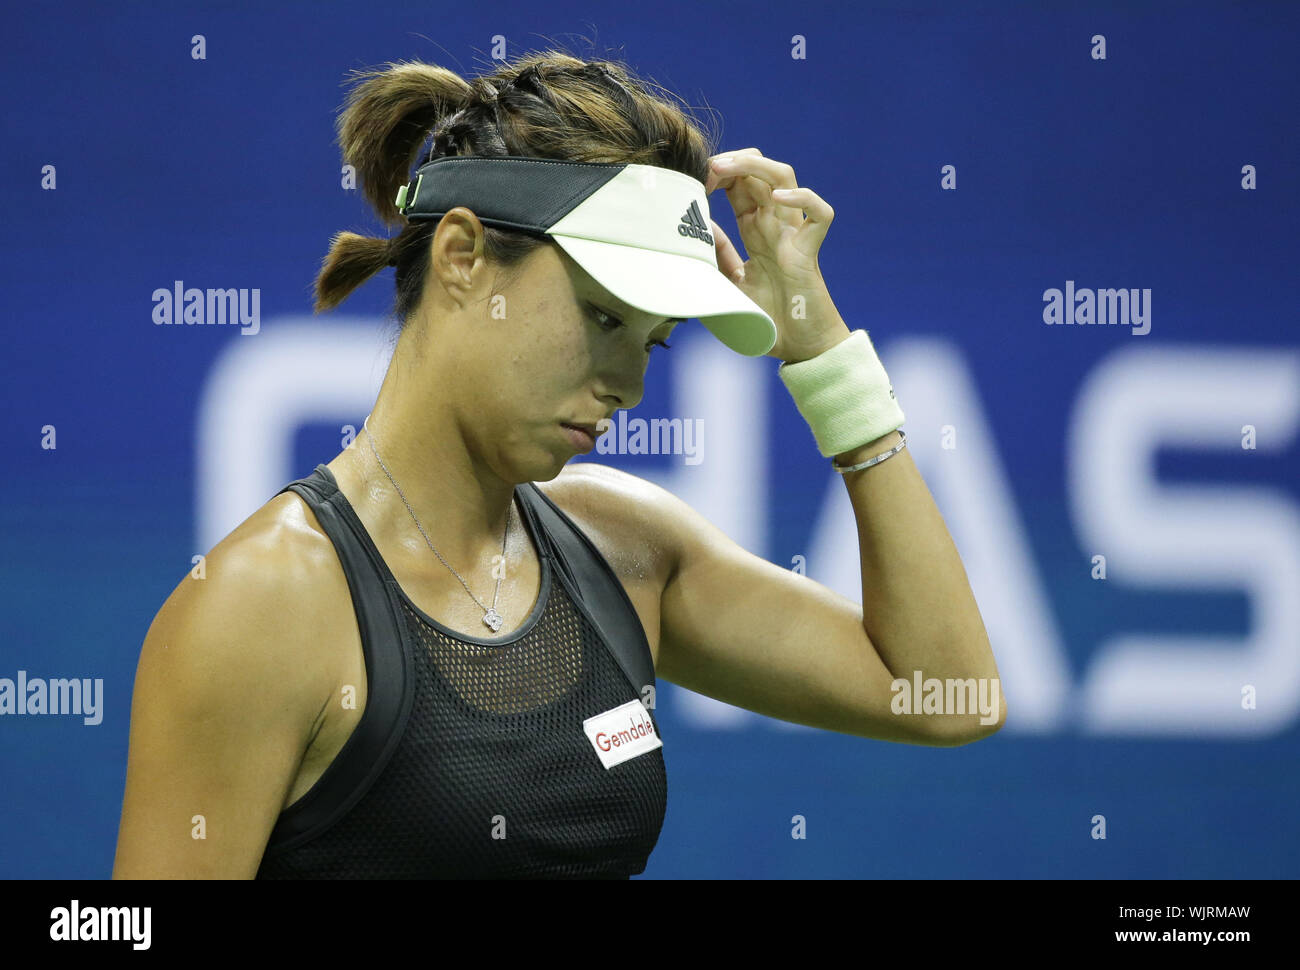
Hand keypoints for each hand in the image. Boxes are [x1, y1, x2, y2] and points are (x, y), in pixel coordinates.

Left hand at [704, 148, 849, 361]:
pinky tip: (778, 199)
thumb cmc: (765, 320)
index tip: (694, 180)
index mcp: (754, 230)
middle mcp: (774, 224)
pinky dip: (804, 198)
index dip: (718, 173)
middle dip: (733, 160)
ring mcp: (793, 234)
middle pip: (759, 170)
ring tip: (729, 168)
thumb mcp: (727, 283)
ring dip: (757, 165)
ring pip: (786, 178)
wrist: (795, 349)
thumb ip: (715, 255)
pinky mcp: (810, 251)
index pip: (738, 183)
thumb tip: (697, 227)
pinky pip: (820, 214)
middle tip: (708, 169)